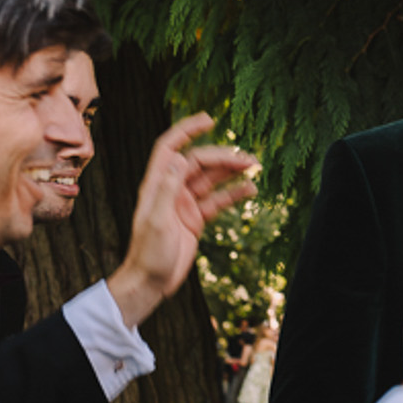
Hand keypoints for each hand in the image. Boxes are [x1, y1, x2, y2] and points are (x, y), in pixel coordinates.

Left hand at [109, 114, 258, 327]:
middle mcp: (171, 189)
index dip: (187, 130)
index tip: (210, 119)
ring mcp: (185, 203)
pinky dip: (234, 193)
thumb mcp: (156, 222)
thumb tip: (178, 157)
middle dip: (223, 157)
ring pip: (212, 179)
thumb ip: (166, 189)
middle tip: (249, 160)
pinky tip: (250, 190)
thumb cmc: (148, 255)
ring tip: (255, 167)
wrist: (150, 283)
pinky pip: (218, 200)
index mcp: (156, 185)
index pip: (171, 147)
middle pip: (199, 162)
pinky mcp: (196, 218)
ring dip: (232, 171)